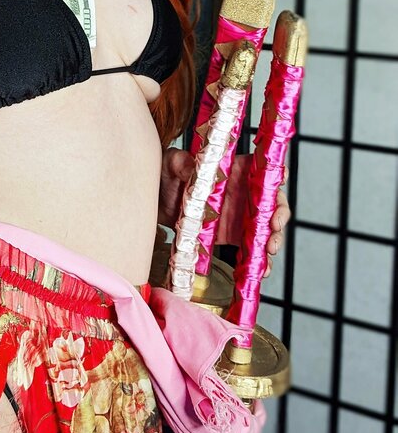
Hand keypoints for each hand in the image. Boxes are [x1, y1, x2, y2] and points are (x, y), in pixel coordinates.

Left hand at [158, 147, 291, 277]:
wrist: (153, 201)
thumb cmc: (166, 174)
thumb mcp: (172, 164)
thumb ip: (181, 163)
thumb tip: (189, 166)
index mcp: (234, 170)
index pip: (263, 169)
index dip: (275, 173)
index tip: (279, 180)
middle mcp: (242, 194)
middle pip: (271, 202)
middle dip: (278, 214)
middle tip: (274, 226)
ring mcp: (239, 217)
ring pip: (265, 228)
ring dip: (272, 240)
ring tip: (269, 250)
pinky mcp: (230, 237)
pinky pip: (249, 249)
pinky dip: (257, 261)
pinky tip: (259, 269)